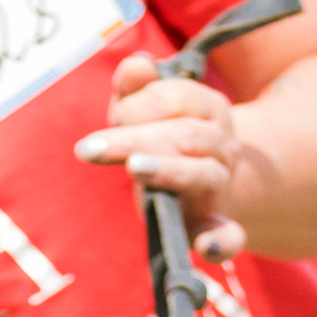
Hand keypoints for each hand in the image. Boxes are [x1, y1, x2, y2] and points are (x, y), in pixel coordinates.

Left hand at [74, 54, 250, 253]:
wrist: (198, 189)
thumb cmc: (160, 141)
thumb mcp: (143, 110)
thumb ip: (135, 88)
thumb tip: (137, 65)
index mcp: (209, 108)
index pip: (178, 98)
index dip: (142, 104)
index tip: (115, 115)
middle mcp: (223, 145)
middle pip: (183, 135)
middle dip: (133, 139)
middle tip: (87, 148)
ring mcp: (221, 186)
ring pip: (199, 174)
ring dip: (165, 170)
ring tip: (133, 168)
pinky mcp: (214, 227)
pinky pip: (230, 235)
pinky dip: (222, 242)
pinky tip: (206, 251)